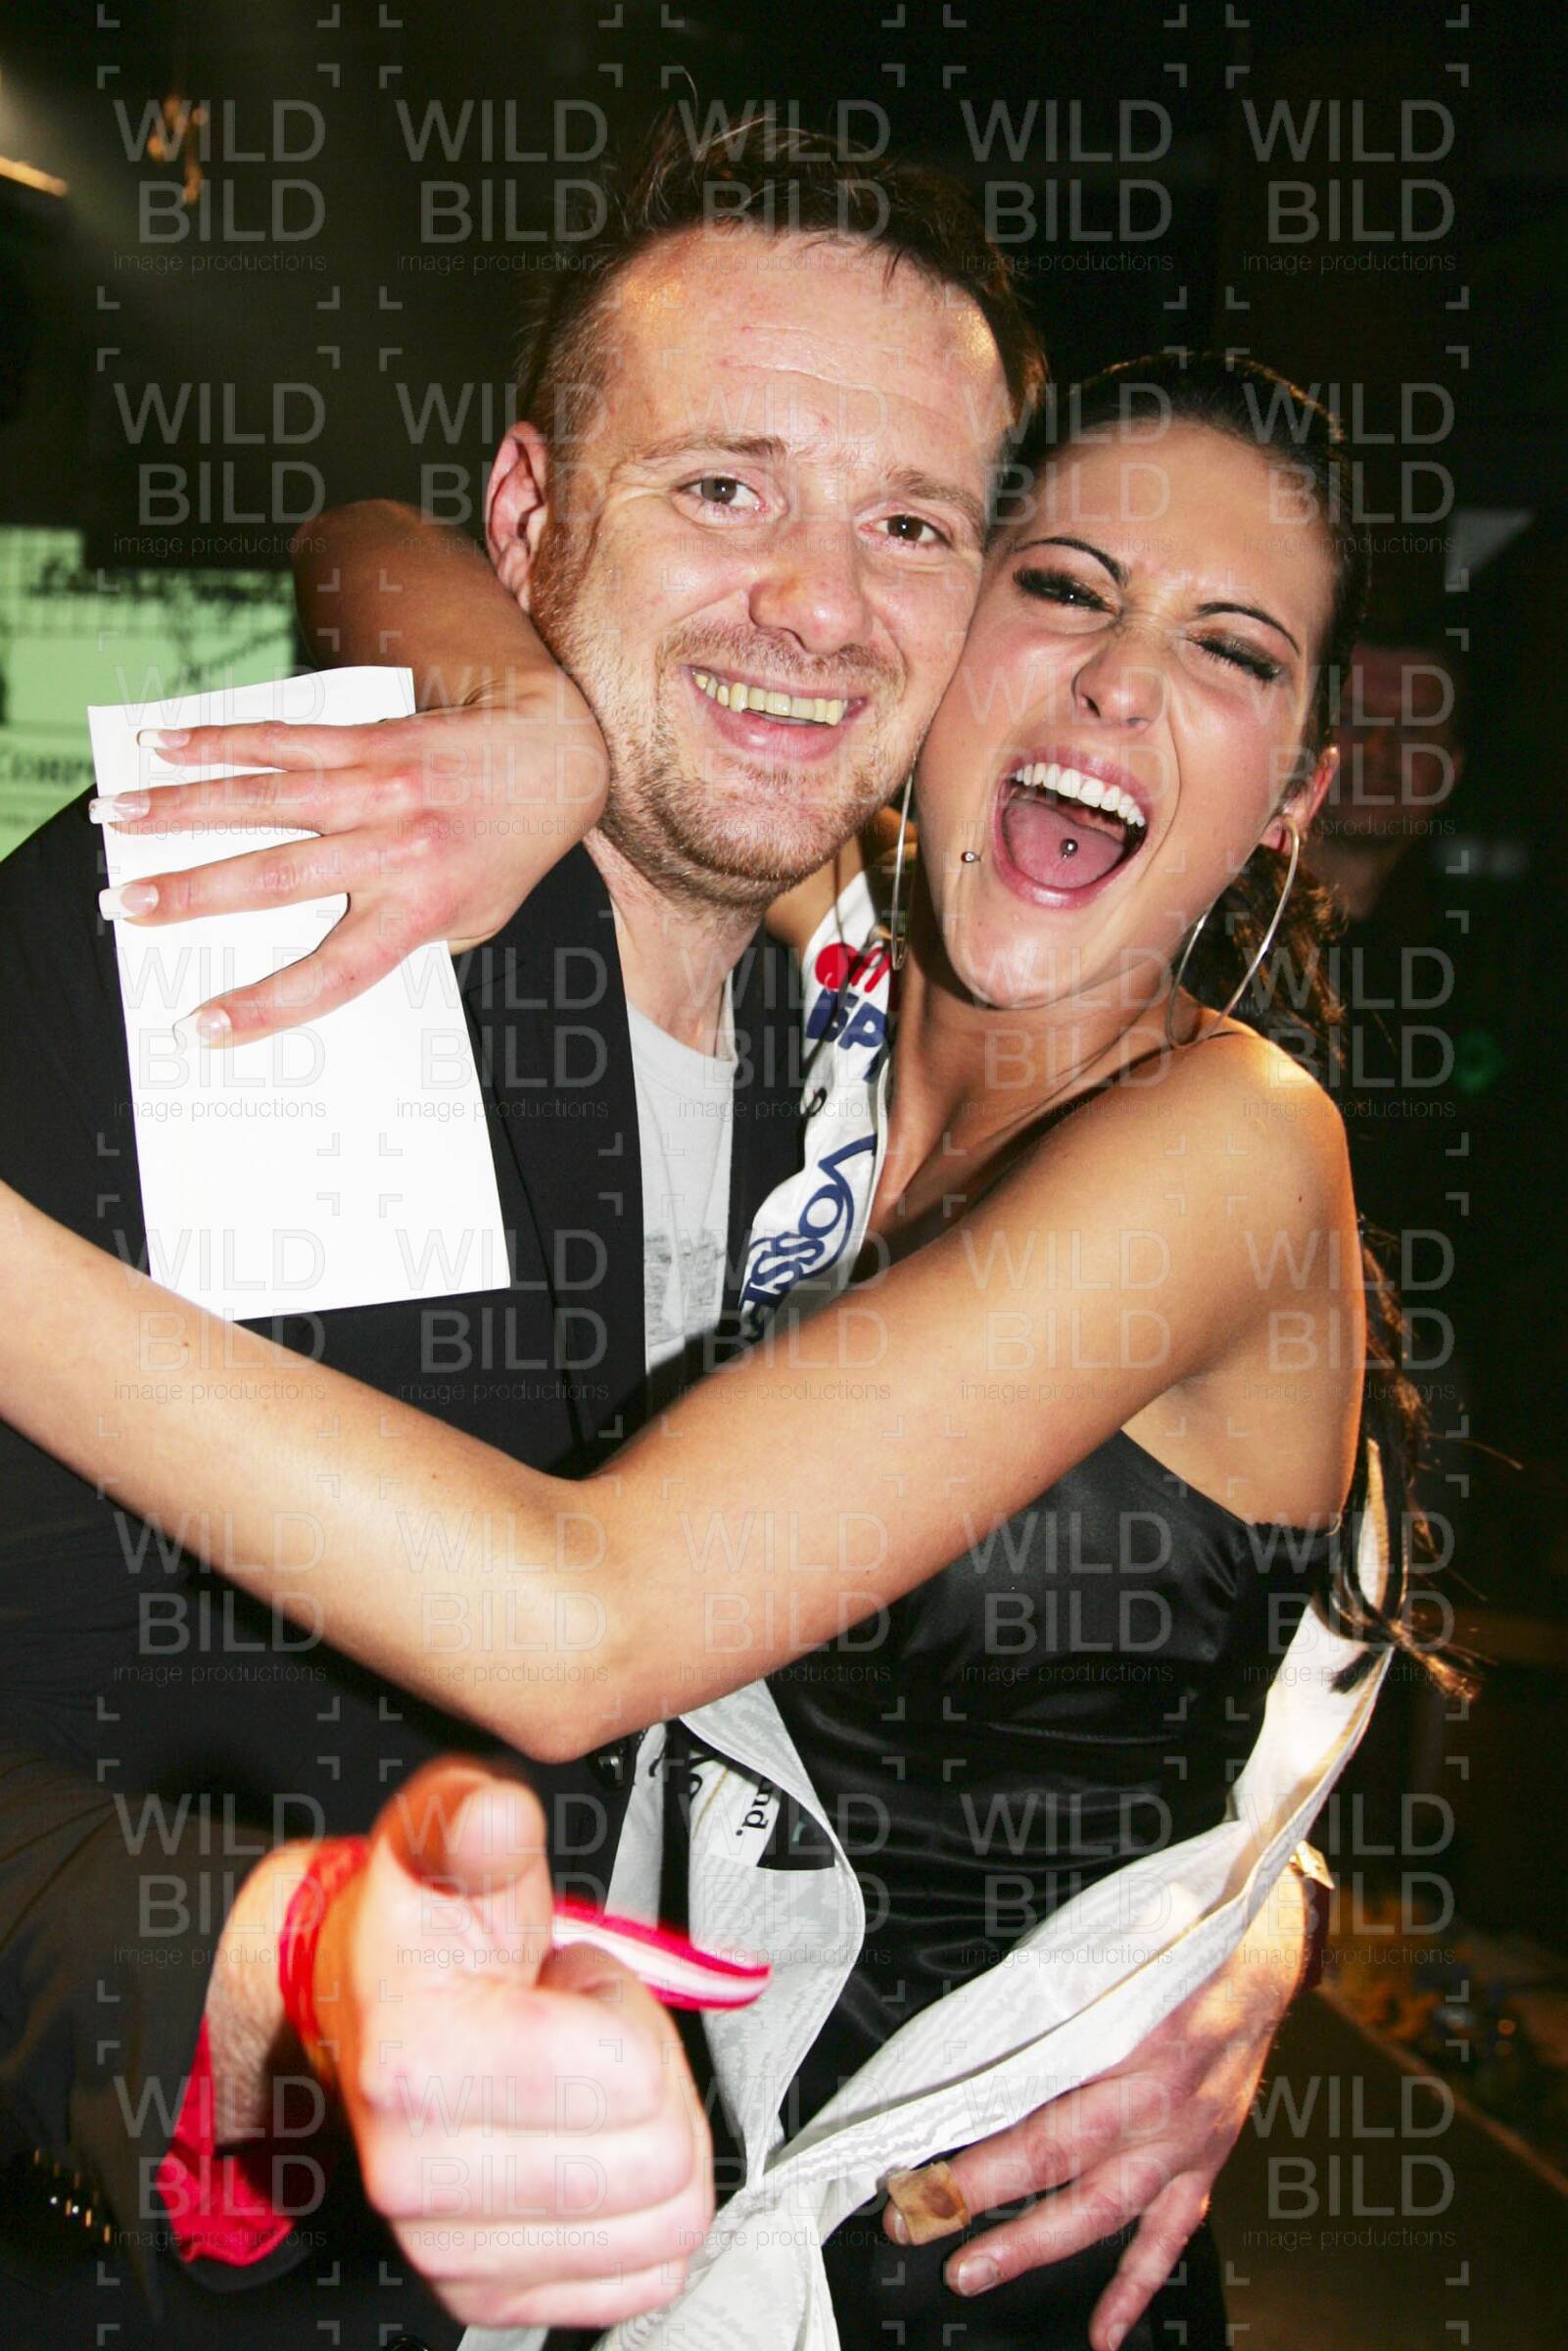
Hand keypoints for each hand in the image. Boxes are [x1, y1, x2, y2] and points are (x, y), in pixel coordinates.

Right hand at [94, 681, 608, 1044]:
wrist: (553, 764)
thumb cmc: (504, 857)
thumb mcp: (471, 922)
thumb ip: (400, 940)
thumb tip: (311, 960)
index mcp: (419, 912)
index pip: (333, 972)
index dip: (266, 1006)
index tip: (202, 1028)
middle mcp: (396, 849)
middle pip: (277, 879)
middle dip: (192, 894)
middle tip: (125, 906)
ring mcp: (380, 788)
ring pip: (264, 799)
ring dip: (181, 807)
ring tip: (115, 815)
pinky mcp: (369, 738)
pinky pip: (283, 739)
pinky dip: (219, 741)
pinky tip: (164, 745)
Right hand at [313, 1761, 711, 2333]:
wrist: (365, 2009)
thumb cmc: (425, 1931)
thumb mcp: (445, 1840)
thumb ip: (476, 1822)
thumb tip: (493, 1818)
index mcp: (414, 2062)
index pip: (626, 2074)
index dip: (625, 2009)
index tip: (574, 1984)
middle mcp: (419, 2175)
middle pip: (657, 2158)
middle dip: (652, 2080)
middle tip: (589, 2038)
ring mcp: (451, 2247)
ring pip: (662, 2227)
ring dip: (651, 2145)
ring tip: (586, 2090)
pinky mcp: (488, 2294)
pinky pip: (641, 2280)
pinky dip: (644, 2217)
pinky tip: (588, 2151)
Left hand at [887, 1869, 1308, 2350]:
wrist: (1264, 1955)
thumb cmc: (1181, 1941)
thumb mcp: (1115, 1952)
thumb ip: (1056, 2002)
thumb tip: (970, 2047)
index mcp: (1138, 2041)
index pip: (1044, 2112)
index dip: (980, 2152)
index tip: (917, 2167)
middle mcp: (1166, 2101)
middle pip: (1064, 2164)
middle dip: (984, 2201)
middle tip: (916, 2222)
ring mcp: (1190, 2141)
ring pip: (1108, 2210)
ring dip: (1036, 2245)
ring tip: (972, 2272)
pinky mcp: (1205, 2163)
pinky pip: (1170, 2235)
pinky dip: (1136, 2288)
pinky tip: (1103, 2334)